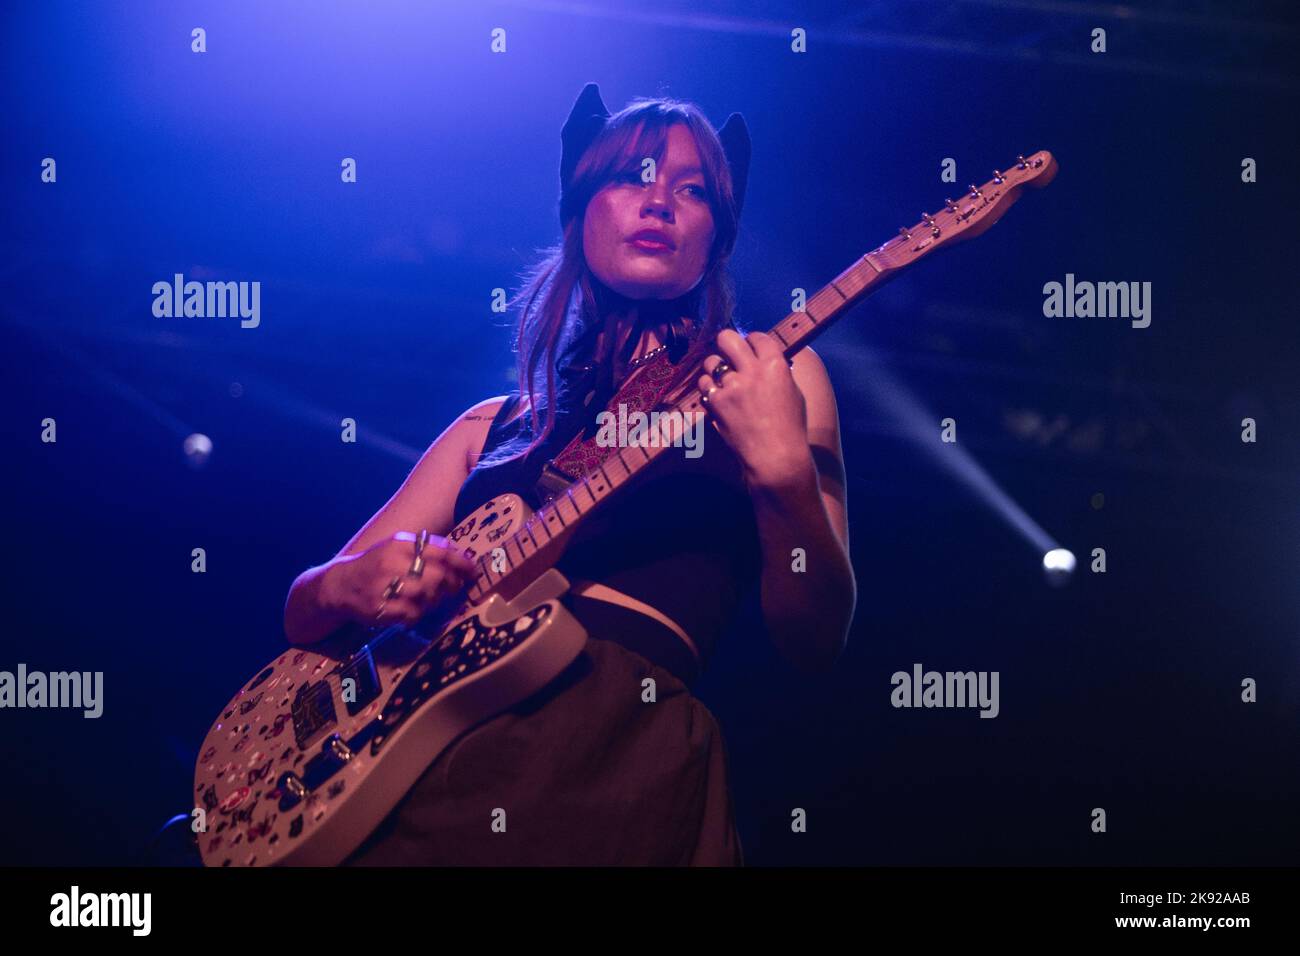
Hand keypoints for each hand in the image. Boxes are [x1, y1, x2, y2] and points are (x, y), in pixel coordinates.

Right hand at [325, 531, 477, 626]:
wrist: (340, 585)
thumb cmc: (377, 565)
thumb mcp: (396, 548)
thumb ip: (426, 549)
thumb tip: (461, 556)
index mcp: (399, 544)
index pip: (439, 551)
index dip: (461, 562)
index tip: (473, 570)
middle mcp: (392, 563)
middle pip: (438, 576)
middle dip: (452, 583)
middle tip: (455, 587)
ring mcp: (385, 586)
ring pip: (428, 596)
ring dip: (434, 599)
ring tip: (429, 597)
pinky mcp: (380, 608)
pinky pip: (413, 614)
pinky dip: (418, 613)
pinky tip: (412, 609)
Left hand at [697, 329, 812, 487]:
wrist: (776, 456)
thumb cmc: (790, 427)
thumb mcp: (794, 392)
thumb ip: (779, 372)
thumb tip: (768, 359)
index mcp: (776, 365)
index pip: (757, 336)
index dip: (752, 341)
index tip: (750, 348)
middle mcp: (752, 371)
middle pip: (727, 338)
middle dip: (726, 343)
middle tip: (729, 353)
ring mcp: (731, 387)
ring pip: (711, 361)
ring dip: (716, 369)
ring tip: (723, 380)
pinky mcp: (716, 403)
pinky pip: (704, 385)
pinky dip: (710, 389)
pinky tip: (719, 396)